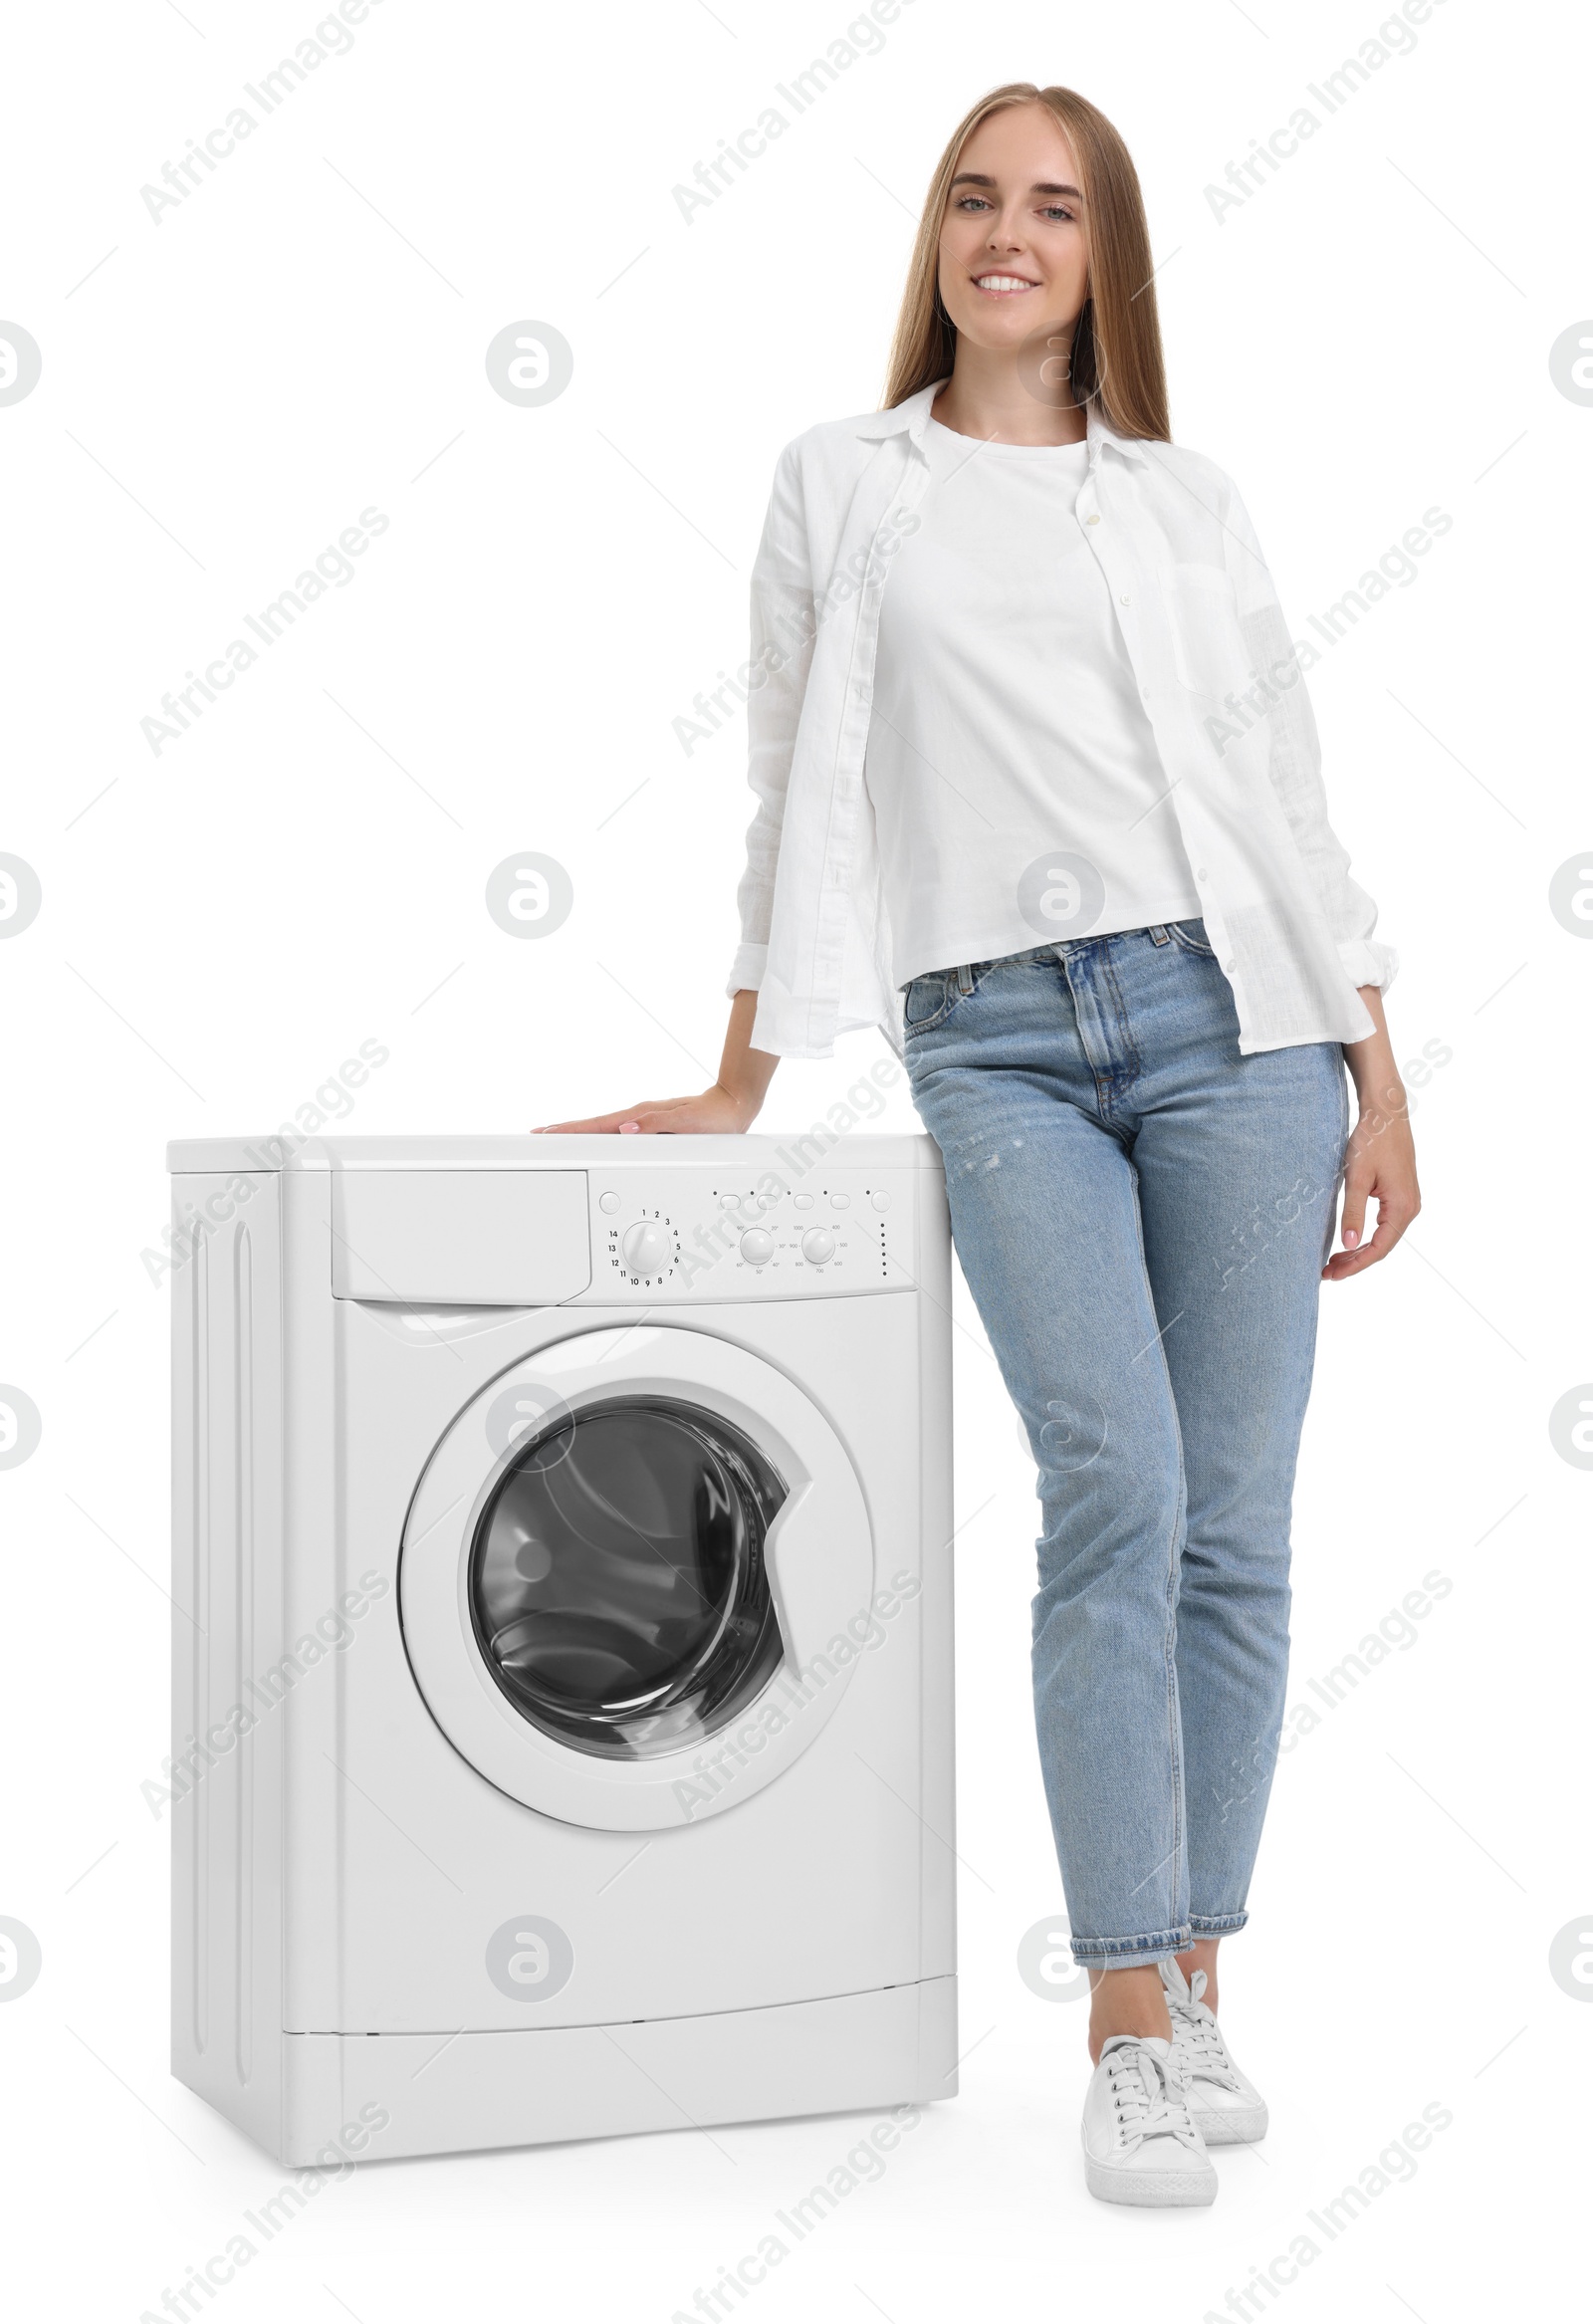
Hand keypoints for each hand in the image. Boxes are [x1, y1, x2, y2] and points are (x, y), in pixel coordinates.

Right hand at [535, 1082, 757, 1135]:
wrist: (733, 1106)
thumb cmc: (716, 1117)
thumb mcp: (689, 1123)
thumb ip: (658, 1125)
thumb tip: (627, 1128)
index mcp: (644, 1116)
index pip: (600, 1124)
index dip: (573, 1130)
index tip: (549, 1132)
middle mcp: (639, 1117)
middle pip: (594, 1124)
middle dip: (566, 1129)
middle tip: (539, 1133)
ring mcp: (643, 1120)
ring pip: (603, 1127)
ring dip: (579, 1131)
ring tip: (557, 1136)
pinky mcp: (649, 1125)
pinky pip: (616, 1130)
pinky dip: (598, 1133)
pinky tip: (594, 1139)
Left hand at [1323, 1102, 1419, 1280]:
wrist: (1386, 1114)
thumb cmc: (1372, 1141)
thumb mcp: (1356, 1178)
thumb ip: (1352, 1213)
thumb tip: (1348, 1244)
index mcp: (1402, 1207)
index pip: (1378, 1249)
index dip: (1354, 1265)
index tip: (1331, 1275)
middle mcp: (1410, 1208)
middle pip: (1382, 1247)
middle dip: (1354, 1261)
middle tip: (1326, 1273)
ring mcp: (1407, 1202)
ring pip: (1383, 1236)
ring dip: (1359, 1249)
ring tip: (1334, 1261)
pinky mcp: (1401, 1194)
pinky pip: (1385, 1224)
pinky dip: (1366, 1235)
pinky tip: (1349, 1239)